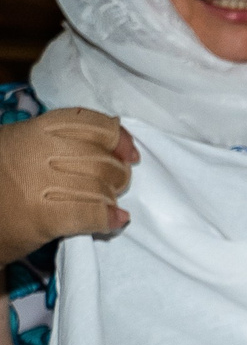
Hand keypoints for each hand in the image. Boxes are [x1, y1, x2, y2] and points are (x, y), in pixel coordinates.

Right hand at [0, 108, 134, 262]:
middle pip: (104, 159)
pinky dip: (110, 220)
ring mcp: (41, 183)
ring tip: (104, 204)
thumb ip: (58, 138)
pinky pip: (95, 214)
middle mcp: (39, 150)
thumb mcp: (19, 141)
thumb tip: (116, 141)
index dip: (118, 138)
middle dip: (118, 175)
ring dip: (111, 199)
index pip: (92, 122)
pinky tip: (113, 222)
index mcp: (34, 128)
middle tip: (112, 186)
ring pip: (103, 188)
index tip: (129, 153)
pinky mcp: (45, 216)